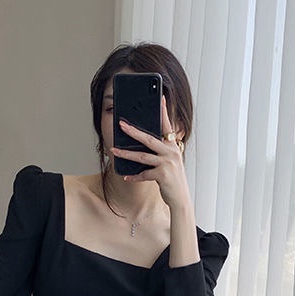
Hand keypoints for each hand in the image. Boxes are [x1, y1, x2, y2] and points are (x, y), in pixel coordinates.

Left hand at [111, 96, 191, 211]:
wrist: (181, 198)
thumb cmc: (172, 180)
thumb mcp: (169, 162)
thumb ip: (160, 152)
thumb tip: (142, 144)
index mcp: (173, 146)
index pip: (167, 126)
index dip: (163, 111)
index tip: (160, 97)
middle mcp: (171, 152)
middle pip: (149, 139)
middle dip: (133, 131)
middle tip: (121, 124)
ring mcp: (167, 163)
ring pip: (142, 156)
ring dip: (126, 154)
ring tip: (113, 151)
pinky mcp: (163, 175)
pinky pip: (144, 174)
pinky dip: (134, 176)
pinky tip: (126, 177)